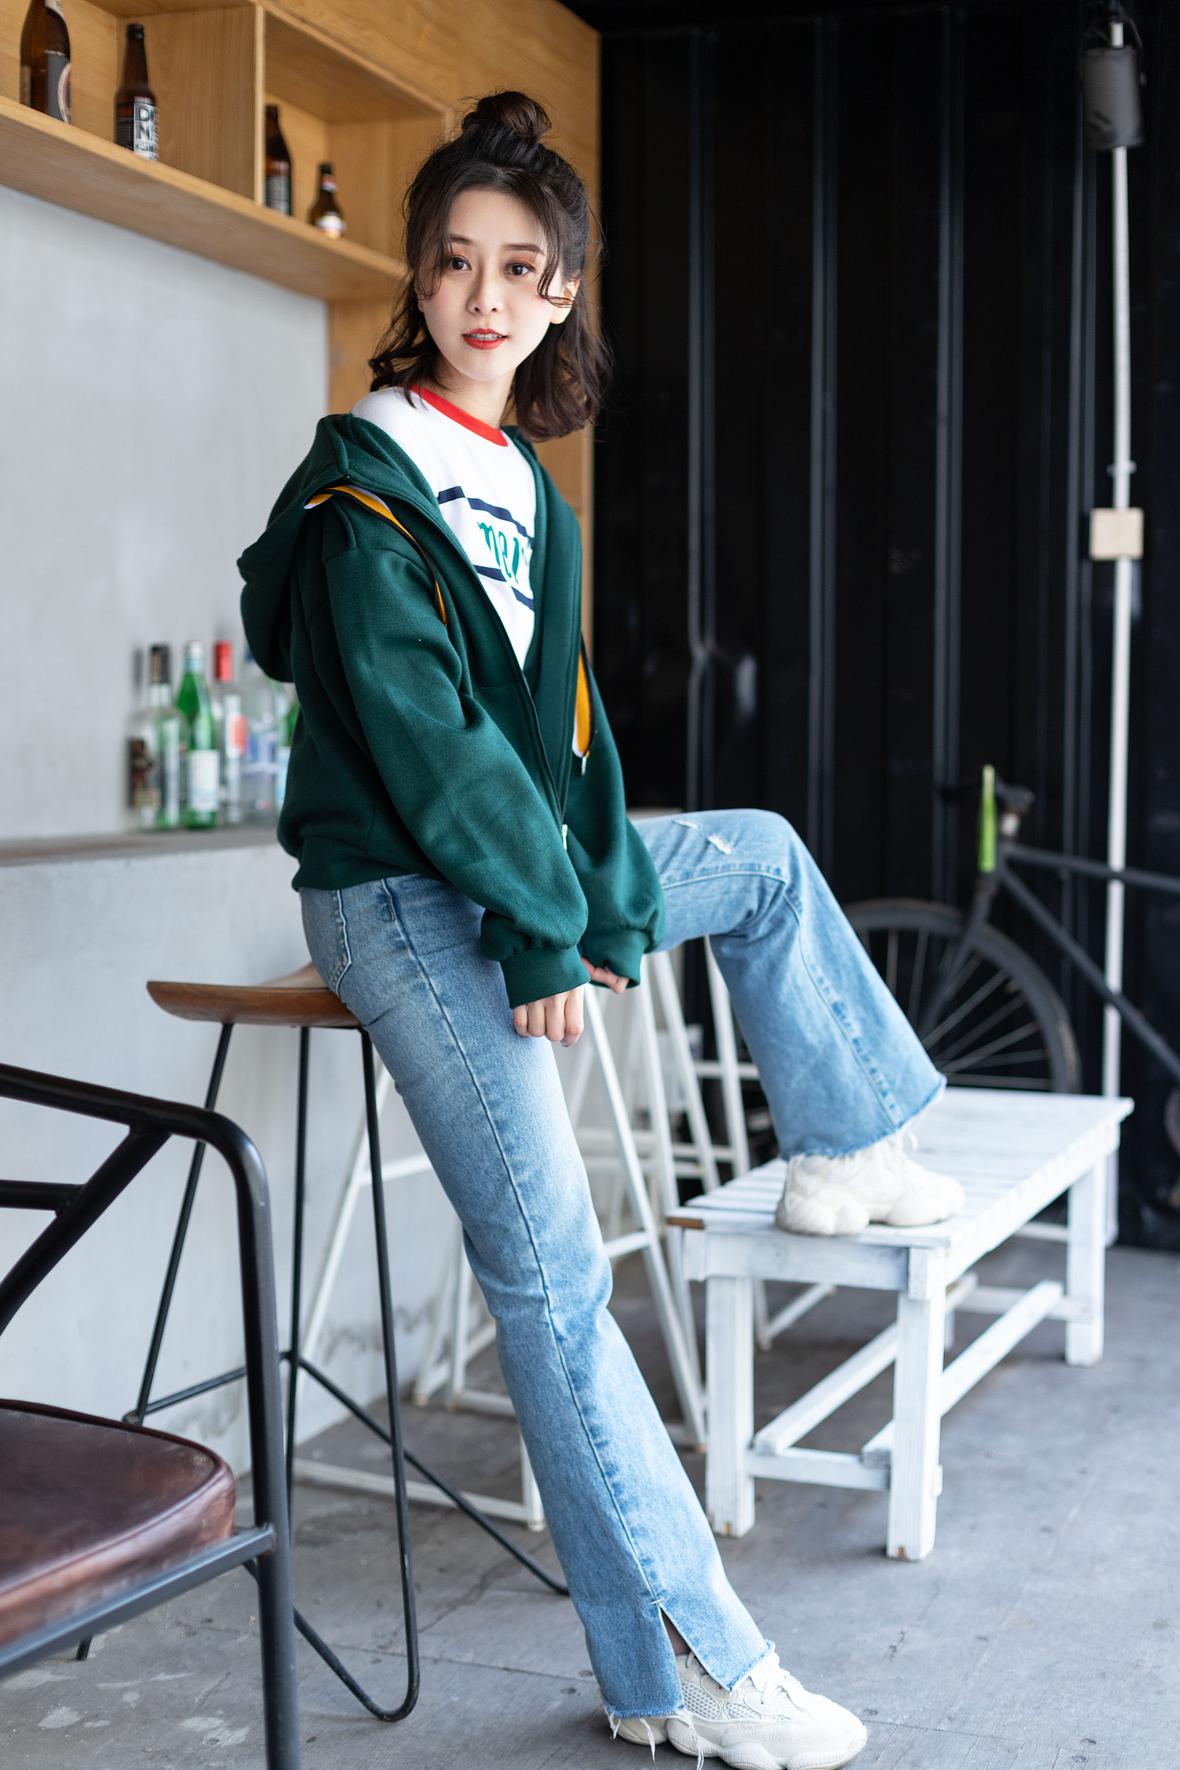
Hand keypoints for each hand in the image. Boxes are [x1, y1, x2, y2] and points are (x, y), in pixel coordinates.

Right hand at [510, 960, 631, 1044]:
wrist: (535, 938)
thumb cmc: (558, 959)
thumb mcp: (575, 977)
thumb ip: (575, 1002)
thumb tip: (572, 1031)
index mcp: (572, 992)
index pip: (574, 1028)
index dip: (570, 1040)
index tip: (567, 1040)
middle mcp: (555, 997)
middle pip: (554, 1034)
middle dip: (553, 1035)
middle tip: (551, 1026)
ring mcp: (535, 997)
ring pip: (536, 1032)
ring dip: (537, 1031)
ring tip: (539, 1021)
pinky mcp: (519, 995)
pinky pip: (519, 1024)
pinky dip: (522, 1029)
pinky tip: (526, 1021)